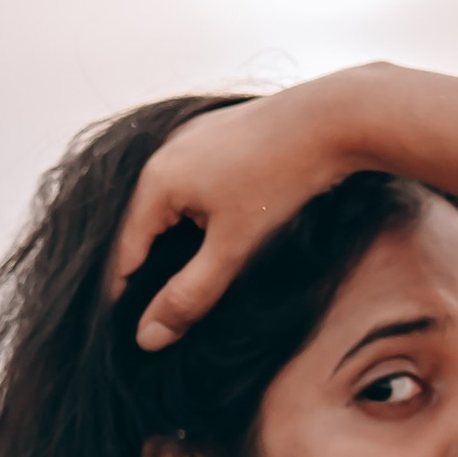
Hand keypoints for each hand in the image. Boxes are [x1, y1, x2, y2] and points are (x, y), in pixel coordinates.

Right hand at [105, 75, 373, 350]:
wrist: (333, 117)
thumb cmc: (281, 181)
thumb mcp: (232, 250)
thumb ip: (189, 295)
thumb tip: (147, 338)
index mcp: (155, 182)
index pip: (125, 254)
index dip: (125, 298)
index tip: (132, 335)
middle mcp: (163, 154)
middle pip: (142, 229)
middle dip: (148, 272)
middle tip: (161, 317)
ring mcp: (189, 139)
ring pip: (168, 207)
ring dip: (173, 245)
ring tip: (186, 284)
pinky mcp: (215, 134)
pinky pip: (190, 185)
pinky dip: (194, 217)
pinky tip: (215, 238)